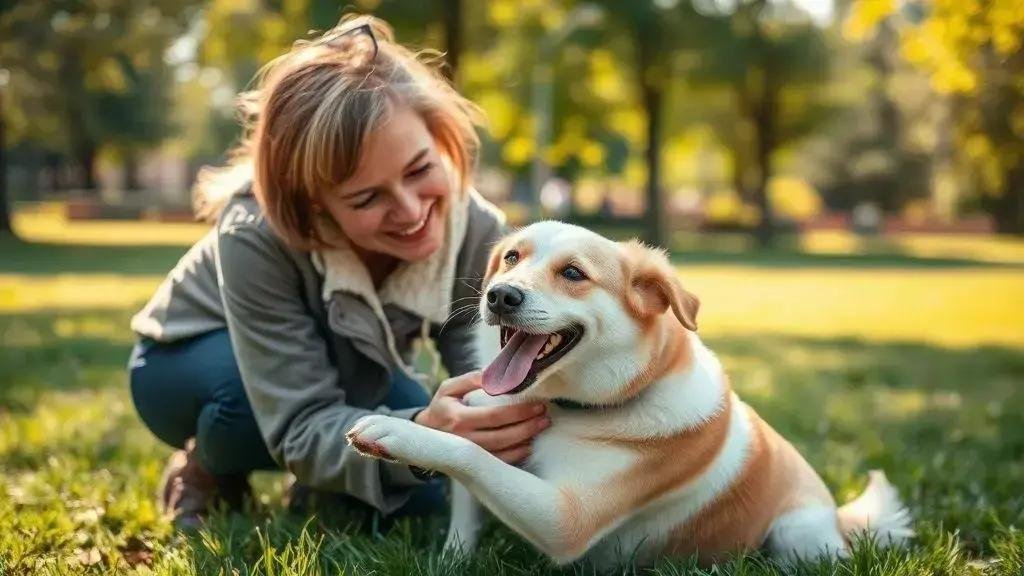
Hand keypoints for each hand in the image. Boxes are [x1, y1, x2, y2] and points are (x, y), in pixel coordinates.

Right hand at [414, 371, 548, 463]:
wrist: (424, 437)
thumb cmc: (440, 408)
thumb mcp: (448, 388)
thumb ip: (469, 379)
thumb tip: (492, 374)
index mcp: (458, 418)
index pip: (494, 416)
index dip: (518, 412)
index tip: (536, 405)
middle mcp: (464, 440)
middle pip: (502, 436)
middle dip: (527, 426)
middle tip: (545, 417)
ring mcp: (469, 455)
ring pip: (502, 452)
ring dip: (525, 441)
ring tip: (541, 427)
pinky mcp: (473, 464)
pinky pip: (498, 463)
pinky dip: (515, 456)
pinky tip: (528, 446)